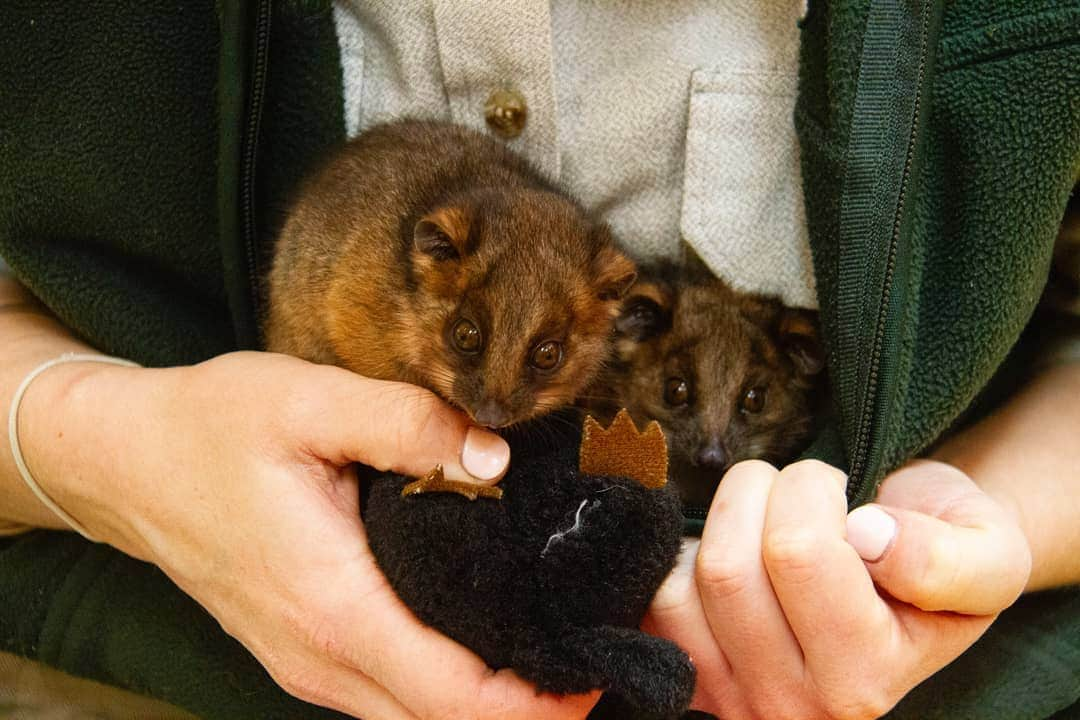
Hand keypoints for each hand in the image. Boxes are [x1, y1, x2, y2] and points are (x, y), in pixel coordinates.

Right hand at [19, 352, 596, 719]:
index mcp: (334, 606)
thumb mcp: (308, 402)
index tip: (601, 672)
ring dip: (491, 700)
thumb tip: (497, 455)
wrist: (125, 462)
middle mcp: (321, 658)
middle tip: (598, 652)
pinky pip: (390, 696)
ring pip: (417, 718)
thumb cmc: (210, 429)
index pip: (456, 697)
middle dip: (529, 707)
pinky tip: (486, 638)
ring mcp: (308, 666)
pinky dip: (448, 686)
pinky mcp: (305, 653)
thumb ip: (408, 423)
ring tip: (558, 645)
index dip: (540, 702)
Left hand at [643, 459, 1030, 719]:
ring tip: (771, 517)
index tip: (845, 492)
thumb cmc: (940, 550)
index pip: (798, 552)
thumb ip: (945, 559)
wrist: (908, 577)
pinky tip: (732, 546)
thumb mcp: (987, 552)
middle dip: (763, 493)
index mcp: (864, 679)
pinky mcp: (691, 674)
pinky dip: (683, 554)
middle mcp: (793, 706)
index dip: (814, 488)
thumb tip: (868, 538)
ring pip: (688, 580)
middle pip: (730, 568)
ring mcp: (733, 695)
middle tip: (804, 492)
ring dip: (723, 518)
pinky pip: (656, 598)